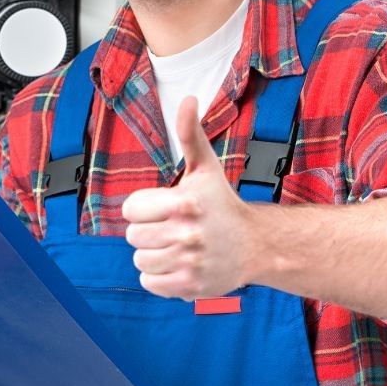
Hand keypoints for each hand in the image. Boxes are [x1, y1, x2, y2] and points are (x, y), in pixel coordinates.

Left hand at [122, 96, 255, 299]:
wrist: (256, 245)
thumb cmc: (221, 203)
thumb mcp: (205, 167)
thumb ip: (190, 133)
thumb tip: (189, 98)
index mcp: (184, 202)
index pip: (130, 210)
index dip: (142, 208)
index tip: (162, 207)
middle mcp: (188, 234)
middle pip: (133, 237)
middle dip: (147, 232)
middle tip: (170, 228)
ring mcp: (190, 262)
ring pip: (140, 261)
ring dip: (152, 254)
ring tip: (175, 246)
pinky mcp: (191, 286)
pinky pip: (150, 283)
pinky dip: (158, 277)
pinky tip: (178, 264)